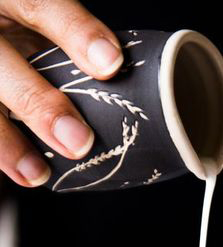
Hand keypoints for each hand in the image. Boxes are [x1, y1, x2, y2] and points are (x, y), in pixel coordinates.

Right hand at [0, 0, 122, 187]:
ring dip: (8, 142)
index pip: (39, 4)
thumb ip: (75, 45)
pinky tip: (21, 174)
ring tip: (38, 173)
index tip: (111, 63)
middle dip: (39, 104)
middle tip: (78, 142)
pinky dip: (0, 150)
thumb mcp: (47, 24)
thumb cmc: (29, 33)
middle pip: (2, 61)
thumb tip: (132, 85)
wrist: (0, 44)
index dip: (75, 32)